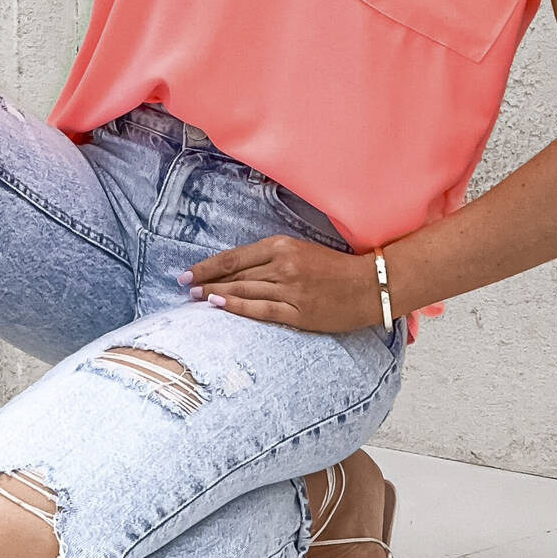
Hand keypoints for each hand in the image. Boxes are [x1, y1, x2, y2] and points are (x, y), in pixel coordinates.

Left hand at [180, 233, 382, 335]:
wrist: (372, 285)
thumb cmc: (338, 268)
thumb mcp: (302, 251)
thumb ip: (273, 258)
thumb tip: (239, 271)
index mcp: (282, 245)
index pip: (235, 257)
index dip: (208, 266)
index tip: (189, 273)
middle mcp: (283, 265)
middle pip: (235, 275)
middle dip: (206, 281)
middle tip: (184, 287)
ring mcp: (290, 289)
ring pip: (243, 291)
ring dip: (215, 294)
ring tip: (195, 298)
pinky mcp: (299, 312)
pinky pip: (260, 309)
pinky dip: (236, 307)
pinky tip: (218, 306)